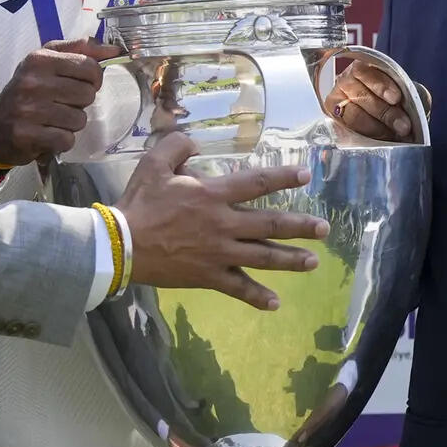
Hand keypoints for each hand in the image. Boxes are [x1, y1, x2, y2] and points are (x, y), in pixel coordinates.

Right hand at [0, 39, 122, 166]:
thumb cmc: (27, 91)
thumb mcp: (47, 61)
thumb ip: (81, 50)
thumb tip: (114, 50)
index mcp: (39, 59)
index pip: (89, 66)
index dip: (92, 78)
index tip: (82, 83)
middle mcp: (32, 82)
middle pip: (87, 94)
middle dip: (80, 102)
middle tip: (62, 103)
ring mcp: (28, 110)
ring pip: (79, 119)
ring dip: (71, 123)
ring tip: (54, 119)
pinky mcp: (28, 135)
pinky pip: (66, 139)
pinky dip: (62, 140)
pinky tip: (48, 134)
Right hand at [116, 132, 329, 310]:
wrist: (122, 245)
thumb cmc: (139, 203)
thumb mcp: (154, 164)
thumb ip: (177, 146)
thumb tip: (195, 142)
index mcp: (213, 195)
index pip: (258, 183)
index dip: (284, 178)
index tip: (307, 175)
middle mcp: (224, 224)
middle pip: (271, 225)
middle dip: (300, 226)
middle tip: (323, 229)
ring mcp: (219, 253)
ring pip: (262, 257)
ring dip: (290, 260)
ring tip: (313, 262)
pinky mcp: (209, 276)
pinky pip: (238, 288)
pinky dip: (257, 296)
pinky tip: (275, 303)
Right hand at [323, 58, 428, 140]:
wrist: (389, 120)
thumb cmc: (398, 103)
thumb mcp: (410, 93)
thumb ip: (413, 94)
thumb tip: (413, 107)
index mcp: (364, 68)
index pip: (366, 73)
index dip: (381, 86)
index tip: (396, 99)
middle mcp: (346, 81)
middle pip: (361, 96)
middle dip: (385, 113)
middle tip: (403, 127)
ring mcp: (336, 101)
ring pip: (353, 115)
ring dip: (375, 127)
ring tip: (392, 135)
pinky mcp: (333, 120)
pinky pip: (346, 129)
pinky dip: (364, 135)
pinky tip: (377, 139)